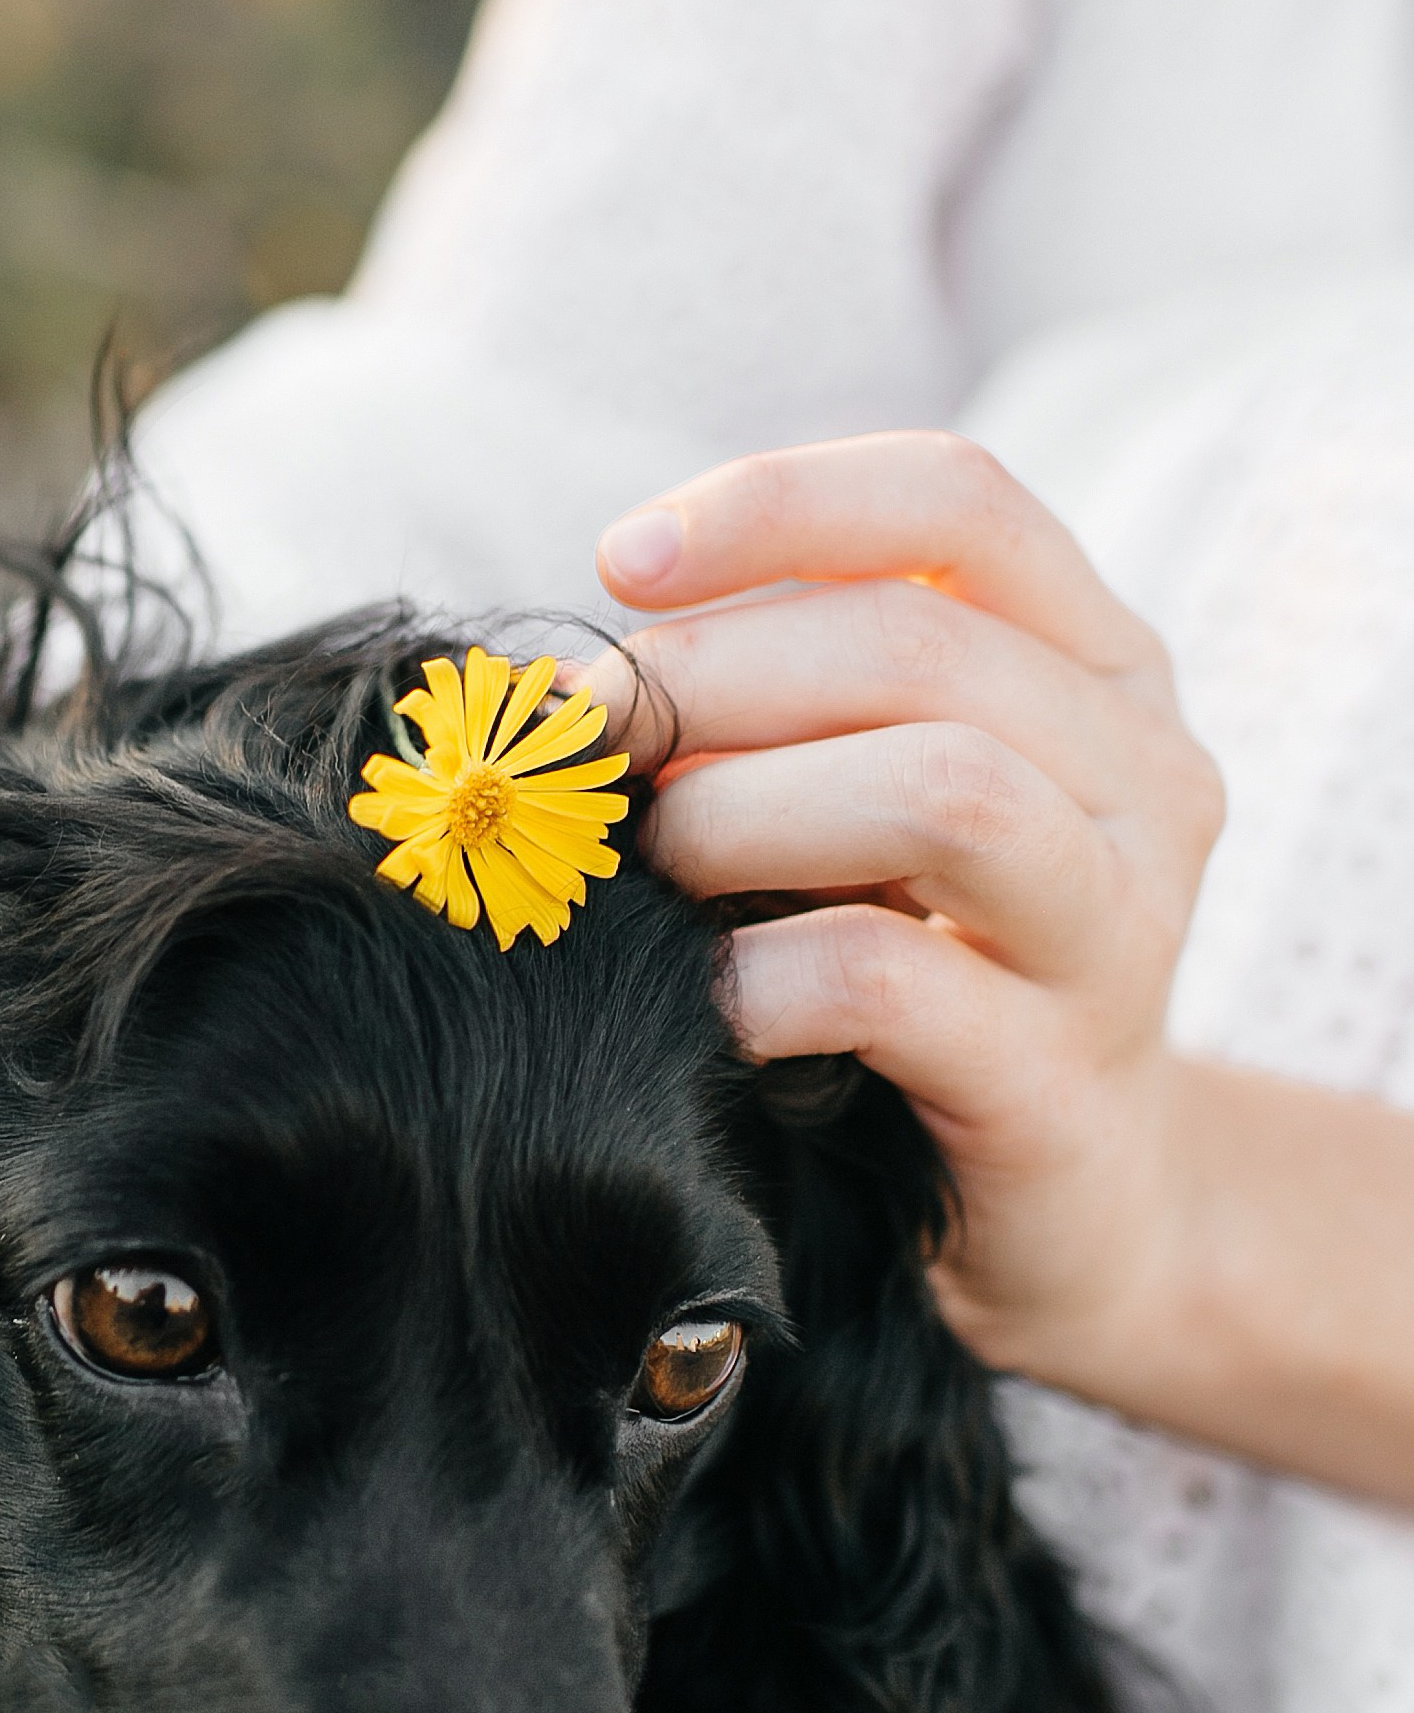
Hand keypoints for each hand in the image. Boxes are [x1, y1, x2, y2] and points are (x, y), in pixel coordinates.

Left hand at [586, 431, 1225, 1395]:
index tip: (623, 562)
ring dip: (747, 811)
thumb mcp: (873, 807)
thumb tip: (570, 679)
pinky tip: (709, 999)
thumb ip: (783, 712)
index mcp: (1098, 668)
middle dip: (713, 679)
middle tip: (592, 752)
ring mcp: (1119, 932)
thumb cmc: (933, 976)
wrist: (1076, 1211)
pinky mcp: (1062, 1083)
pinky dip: (763, 975)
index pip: (958, 502)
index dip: (780, 502)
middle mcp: (1142, 777)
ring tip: (662, 867)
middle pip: (920, 643)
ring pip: (946, 789)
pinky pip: (893, 985)